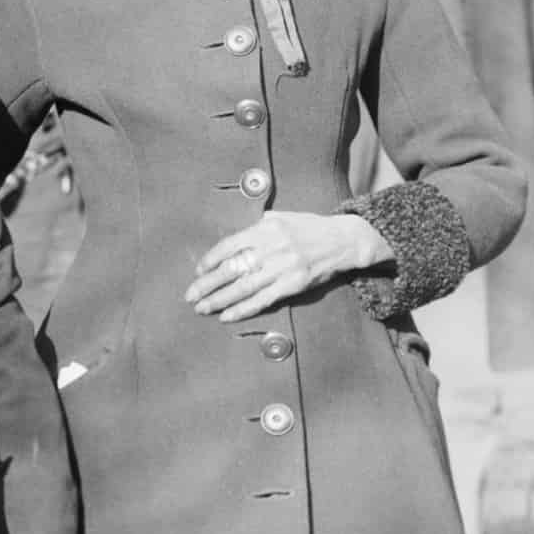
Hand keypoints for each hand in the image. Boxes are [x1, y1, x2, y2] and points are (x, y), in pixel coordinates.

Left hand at [186, 212, 386, 322]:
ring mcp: (284, 267)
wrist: (343, 239)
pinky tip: (226, 316)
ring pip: (244, 287)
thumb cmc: (308, 228)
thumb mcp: (281, 217)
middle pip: (232, 269)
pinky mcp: (294, 285)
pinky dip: (243, 309)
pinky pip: (263, 300)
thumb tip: (229, 242)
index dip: (210, 260)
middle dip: (208, 284)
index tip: (198, 272)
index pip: (229, 246)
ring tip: (202, 308)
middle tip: (190, 296)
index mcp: (266, 229)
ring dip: (220, 300)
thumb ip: (255, 226)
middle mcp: (273, 247)